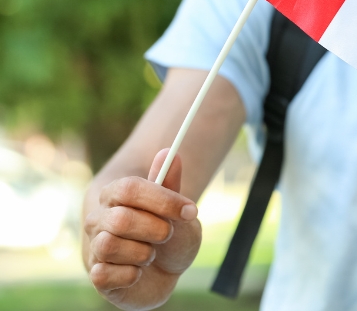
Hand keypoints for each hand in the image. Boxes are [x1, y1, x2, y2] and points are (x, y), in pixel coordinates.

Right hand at [84, 149, 201, 309]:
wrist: (166, 273)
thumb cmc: (170, 238)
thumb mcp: (178, 212)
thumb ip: (171, 185)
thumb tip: (170, 153)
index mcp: (116, 196)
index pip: (130, 188)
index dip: (162, 200)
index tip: (190, 210)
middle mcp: (98, 220)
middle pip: (121, 219)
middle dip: (156, 230)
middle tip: (166, 235)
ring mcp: (94, 248)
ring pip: (110, 246)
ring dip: (143, 254)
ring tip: (150, 255)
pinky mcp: (96, 276)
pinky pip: (106, 274)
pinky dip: (131, 275)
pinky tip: (137, 272)